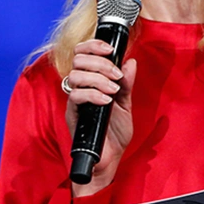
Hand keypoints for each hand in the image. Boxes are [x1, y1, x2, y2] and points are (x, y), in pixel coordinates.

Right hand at [64, 39, 136, 196]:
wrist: (110, 158)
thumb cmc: (115, 133)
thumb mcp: (126, 104)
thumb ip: (127, 84)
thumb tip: (130, 62)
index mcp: (91, 81)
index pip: (82, 53)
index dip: (93, 45)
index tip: (109, 49)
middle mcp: (80, 87)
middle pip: (78, 60)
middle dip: (100, 63)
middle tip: (115, 76)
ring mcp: (75, 101)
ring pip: (76, 76)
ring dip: (98, 79)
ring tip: (113, 91)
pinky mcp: (73, 114)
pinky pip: (76, 96)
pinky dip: (93, 95)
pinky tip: (106, 101)